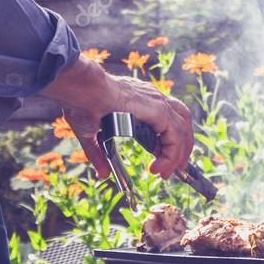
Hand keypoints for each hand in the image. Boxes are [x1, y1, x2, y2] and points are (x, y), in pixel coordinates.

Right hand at [40, 57, 193, 180]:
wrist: (80, 90)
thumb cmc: (80, 103)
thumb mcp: (91, 135)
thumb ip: (100, 155)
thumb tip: (103, 174)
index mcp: (141, 100)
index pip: (167, 119)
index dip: (168, 142)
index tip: (161, 163)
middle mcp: (153, 98)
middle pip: (181, 121)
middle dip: (182, 148)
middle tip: (175, 170)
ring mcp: (157, 102)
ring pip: (182, 129)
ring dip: (180, 153)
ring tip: (170, 172)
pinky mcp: (158, 109)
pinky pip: (175, 136)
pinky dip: (171, 154)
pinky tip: (159, 167)